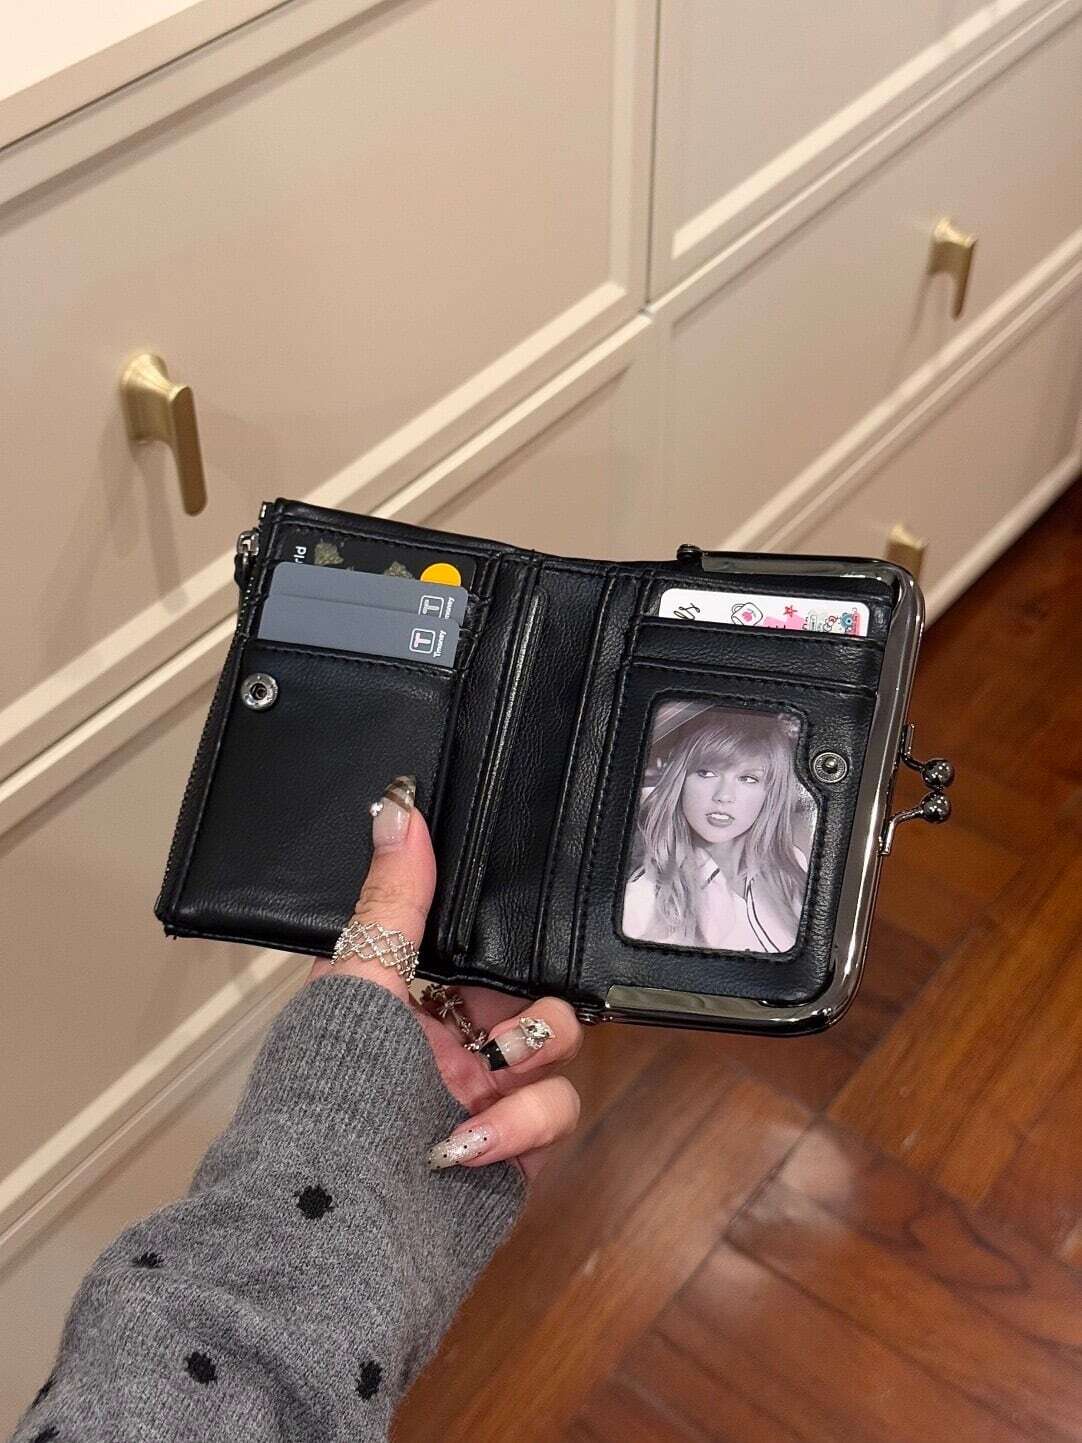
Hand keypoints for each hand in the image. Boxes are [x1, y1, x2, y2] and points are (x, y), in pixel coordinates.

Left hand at [308, 776, 582, 1179]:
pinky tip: (473, 1138)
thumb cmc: (329, 1092)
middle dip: (531, 994)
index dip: (498, 932)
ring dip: (534, 1050)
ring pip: (555, 1048)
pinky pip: (555, 1112)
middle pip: (527, 991)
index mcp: (402, 1000)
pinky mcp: (513, 1154)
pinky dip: (524, 1120)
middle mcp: (445, 1046)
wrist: (332, 1228)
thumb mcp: (358, 977)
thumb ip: (392, 898)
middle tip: (504, 1007)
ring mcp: (481, 1100)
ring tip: (494, 1069)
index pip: (470, 948)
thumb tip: (397, 805)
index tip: (516, 911)